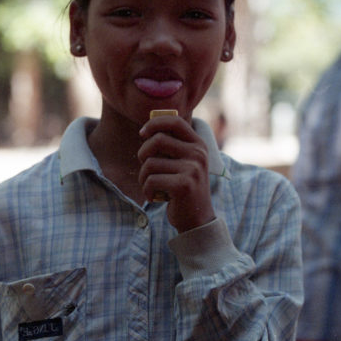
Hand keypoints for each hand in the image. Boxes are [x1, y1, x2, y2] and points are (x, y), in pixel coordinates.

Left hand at [137, 113, 215, 231]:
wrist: (197, 219)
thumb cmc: (182, 188)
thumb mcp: (182, 163)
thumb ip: (171, 146)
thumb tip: (147, 128)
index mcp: (198, 144)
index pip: (174, 121)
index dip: (154, 123)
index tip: (143, 133)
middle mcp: (198, 153)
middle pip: (157, 140)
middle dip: (143, 154)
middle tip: (146, 167)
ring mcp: (192, 169)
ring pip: (150, 163)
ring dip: (143, 177)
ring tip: (152, 186)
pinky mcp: (183, 185)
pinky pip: (151, 180)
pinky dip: (147, 191)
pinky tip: (155, 197)